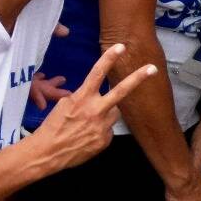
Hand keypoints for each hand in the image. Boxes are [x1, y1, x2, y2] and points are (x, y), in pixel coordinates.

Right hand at [30, 42, 157, 174]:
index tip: (120, 46)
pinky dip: (100, 131)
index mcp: (82, 98)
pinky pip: (108, 130)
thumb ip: (82, 98)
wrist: (48, 153)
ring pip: (114, 113)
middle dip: (138, 79)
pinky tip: (87, 136)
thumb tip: (94, 96)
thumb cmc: (52, 127)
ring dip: (106, 114)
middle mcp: (95, 110)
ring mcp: (102, 126)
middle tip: (152, 68)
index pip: (97, 73)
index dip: (109, 58)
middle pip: (121, 91)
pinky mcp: (105, 140)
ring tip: (89, 123)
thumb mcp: (64, 105)